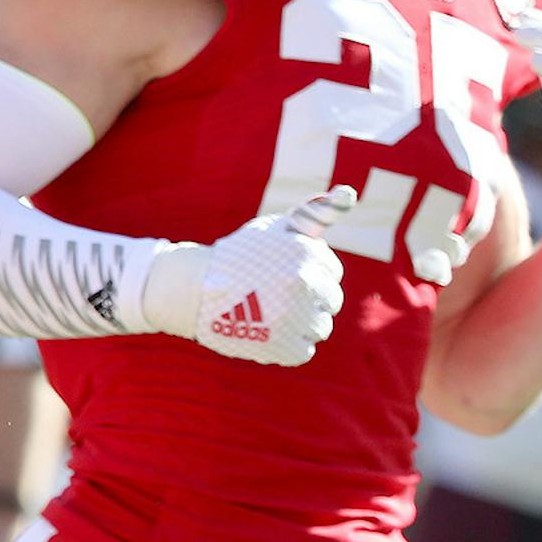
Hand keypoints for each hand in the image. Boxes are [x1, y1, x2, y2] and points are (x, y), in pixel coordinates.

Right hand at [145, 187, 353, 366]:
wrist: (192, 289)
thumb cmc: (238, 257)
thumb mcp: (273, 228)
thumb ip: (314, 213)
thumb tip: (349, 192)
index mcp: (305, 254)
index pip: (331, 270)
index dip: (307, 272)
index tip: (283, 272)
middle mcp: (304, 284)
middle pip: (331, 299)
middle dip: (309, 297)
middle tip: (277, 294)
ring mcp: (296, 318)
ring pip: (320, 326)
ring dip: (300, 322)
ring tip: (270, 313)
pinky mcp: (285, 348)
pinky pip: (304, 349)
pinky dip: (287, 344)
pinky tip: (266, 331)